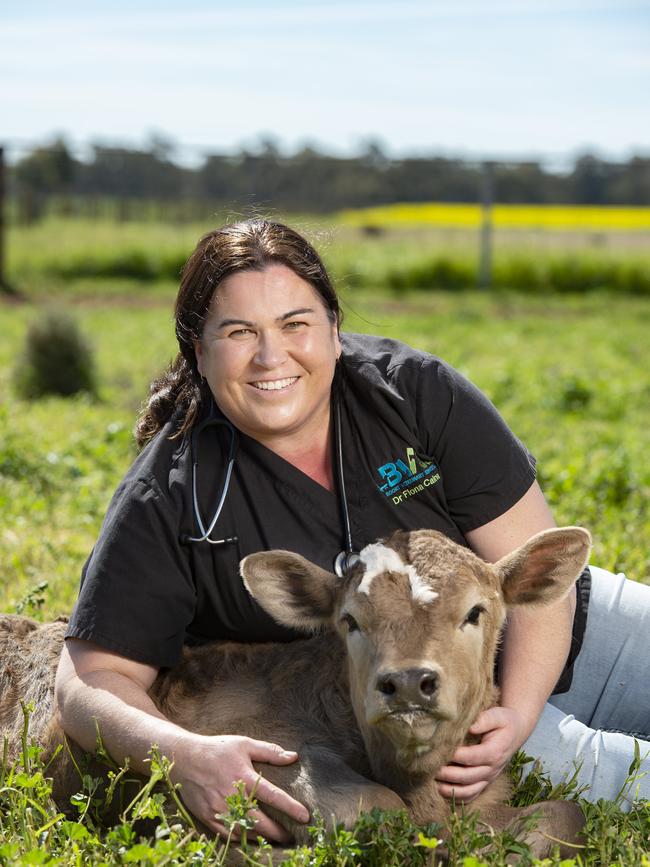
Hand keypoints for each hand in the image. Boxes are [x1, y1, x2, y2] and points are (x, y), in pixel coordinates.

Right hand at [172, 733, 309, 841]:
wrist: (184, 758)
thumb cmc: (217, 749)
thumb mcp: (244, 744)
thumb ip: (269, 751)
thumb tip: (293, 756)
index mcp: (244, 777)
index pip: (273, 796)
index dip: (291, 808)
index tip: (305, 817)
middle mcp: (232, 796)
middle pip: (261, 822)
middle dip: (278, 833)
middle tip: (290, 836)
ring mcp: (219, 810)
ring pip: (245, 832)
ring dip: (261, 838)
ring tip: (273, 839)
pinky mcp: (208, 818)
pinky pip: (228, 835)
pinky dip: (241, 838)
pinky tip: (251, 837)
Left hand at [436, 706, 527, 802]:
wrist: (516, 732)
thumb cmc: (504, 721)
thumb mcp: (498, 715)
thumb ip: (485, 719)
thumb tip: (470, 726)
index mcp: (494, 752)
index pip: (473, 757)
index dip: (456, 756)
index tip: (440, 751)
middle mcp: (492, 768)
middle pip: (468, 776)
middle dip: (448, 774)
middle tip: (430, 768)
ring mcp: (488, 777)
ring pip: (469, 790)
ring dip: (451, 790)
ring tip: (433, 784)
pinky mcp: (485, 782)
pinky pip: (472, 795)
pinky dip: (458, 797)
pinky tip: (443, 792)